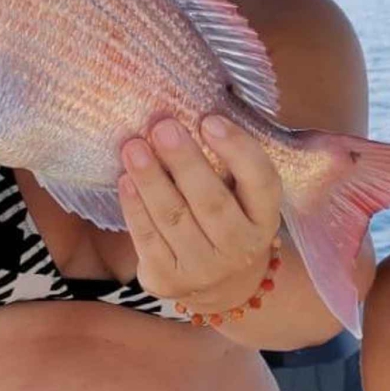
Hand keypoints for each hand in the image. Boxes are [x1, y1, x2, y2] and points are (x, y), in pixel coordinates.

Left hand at [116, 114, 282, 311]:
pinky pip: (147, 239)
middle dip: (184, 161)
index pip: (261, 182)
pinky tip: (124, 180)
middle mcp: (241, 248)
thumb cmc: (226, 217)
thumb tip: (203, 107)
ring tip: (132, 146)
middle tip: (162, 125)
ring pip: (174, 219)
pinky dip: (134, 208)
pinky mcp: (168, 279)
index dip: (238, 150)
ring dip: (151, 179)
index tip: (210, 119)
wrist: (219, 284)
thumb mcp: (242, 194)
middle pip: (211, 201)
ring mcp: (205, 268)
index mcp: (265, 218)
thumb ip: (231, 159)